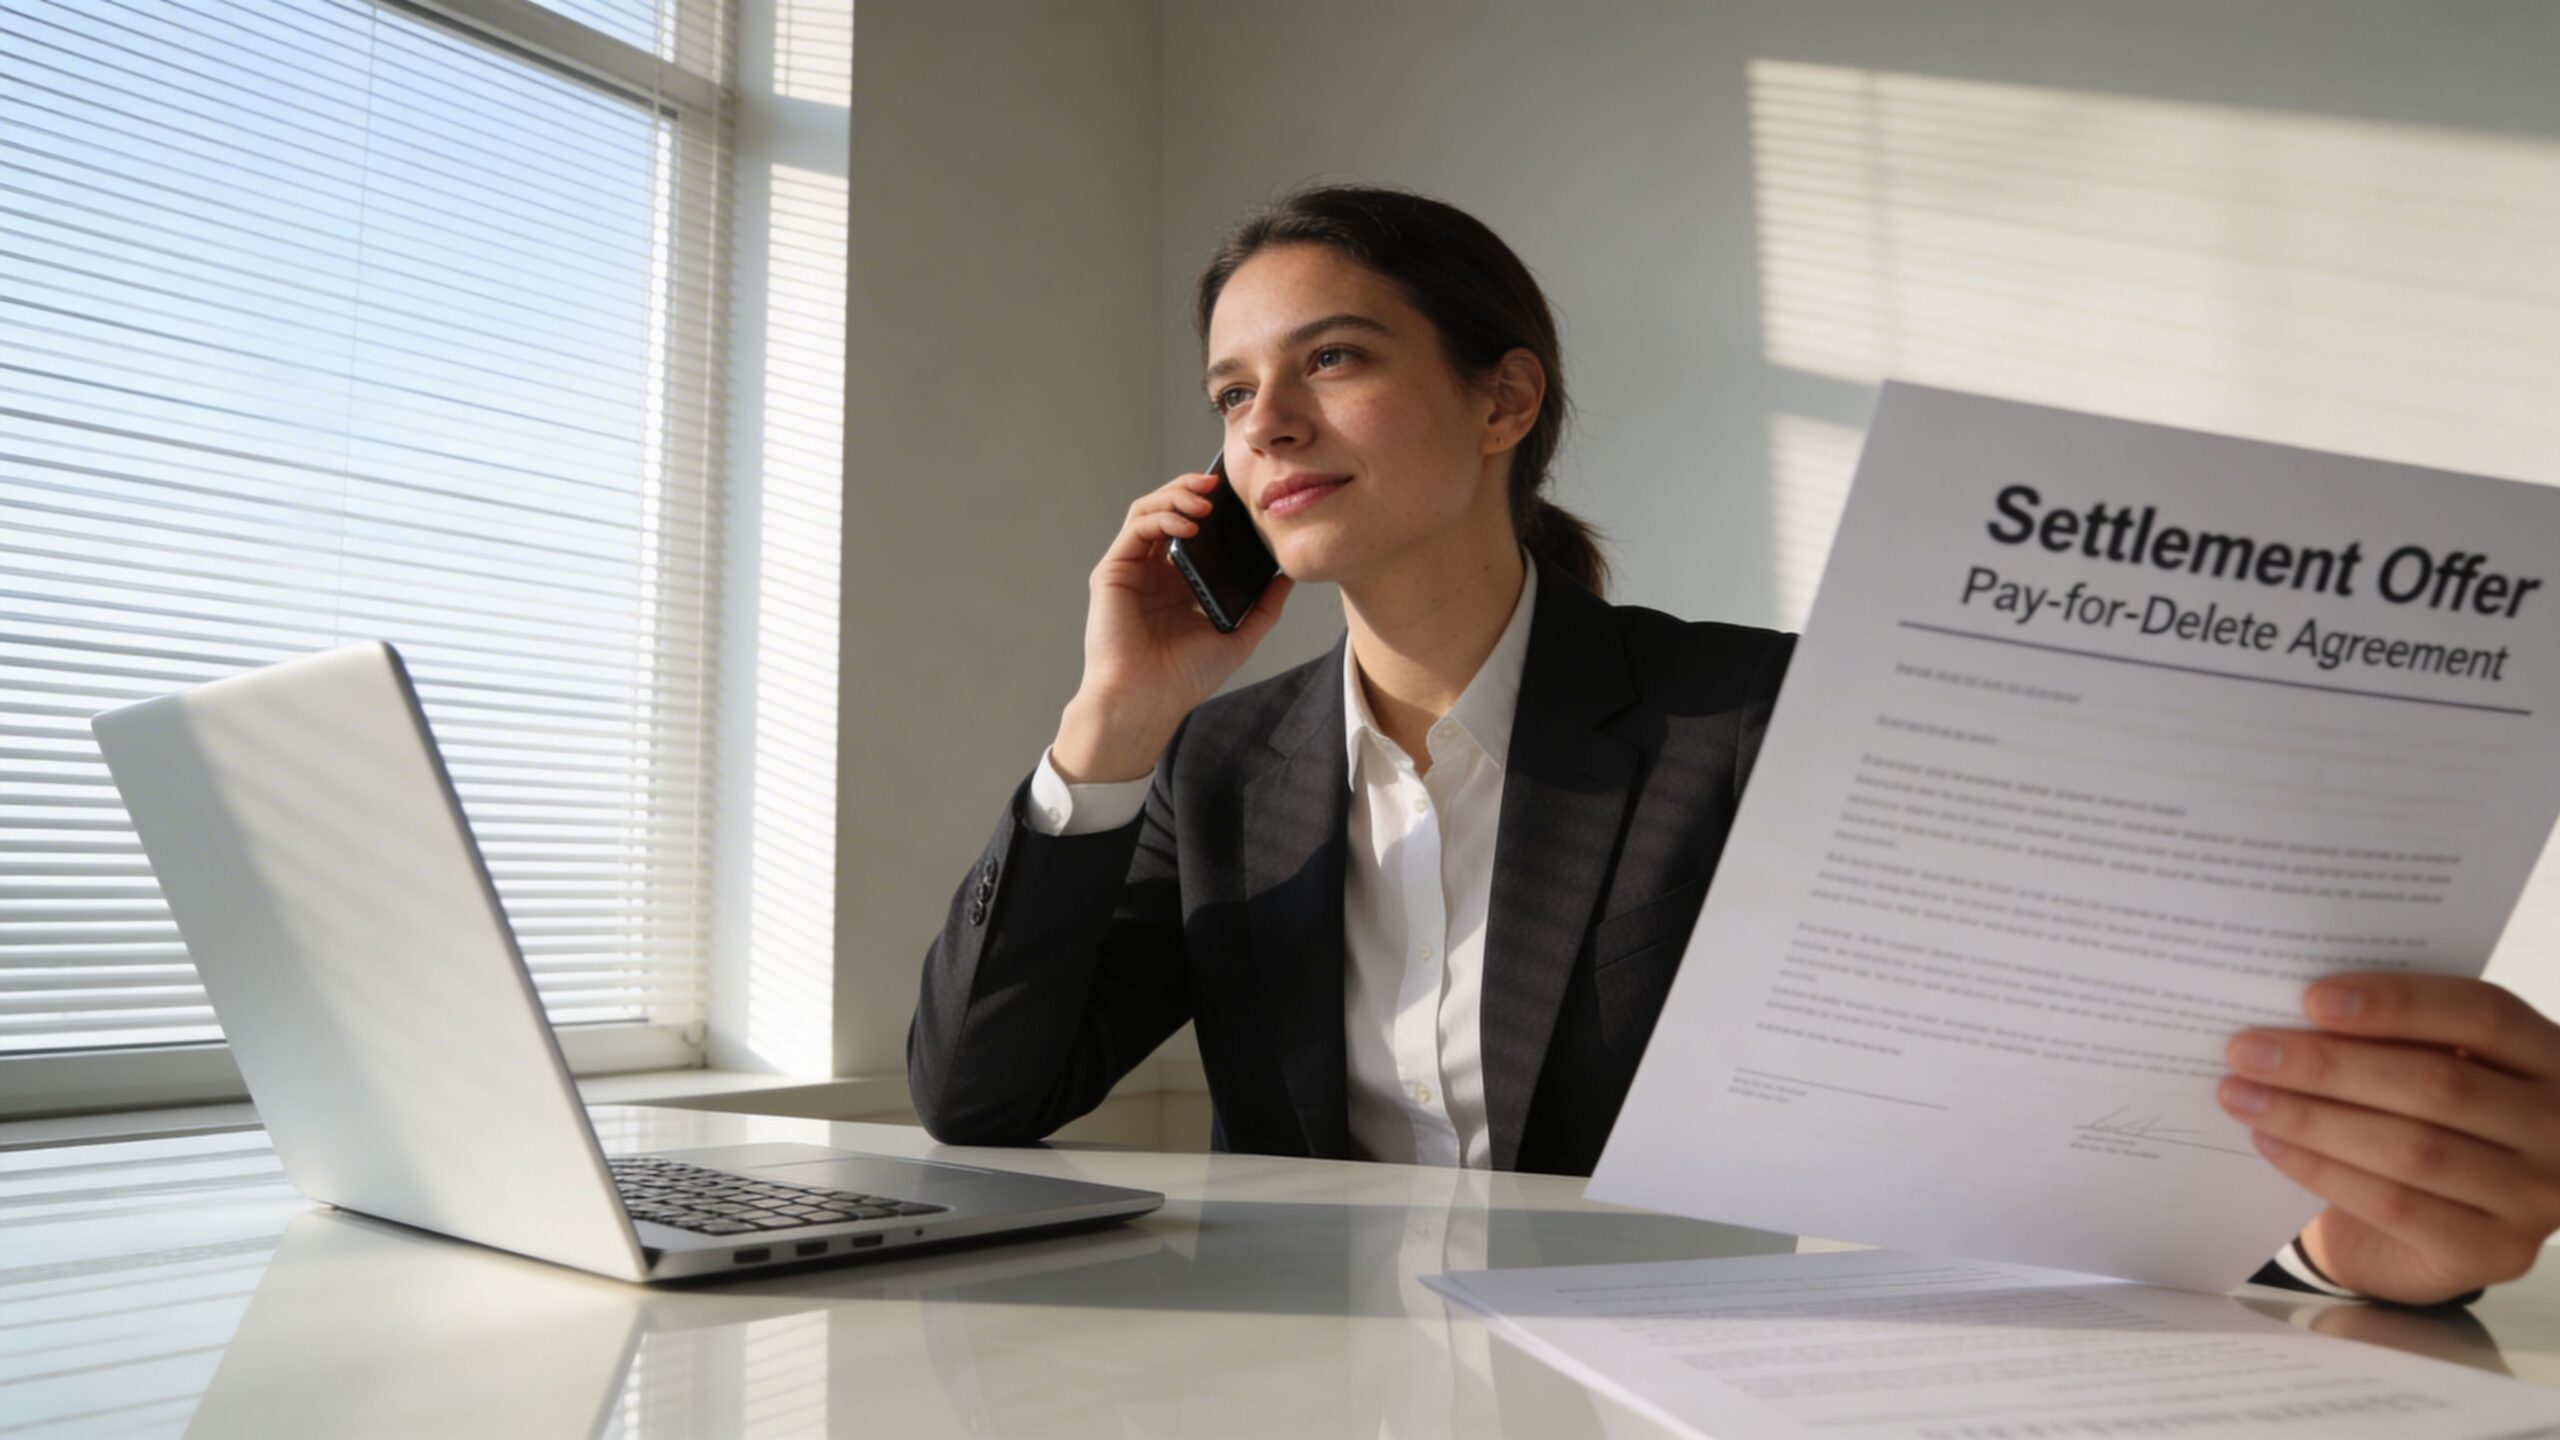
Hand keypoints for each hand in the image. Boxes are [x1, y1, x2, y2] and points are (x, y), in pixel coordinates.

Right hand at [1053, 470, 1295, 781]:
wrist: (1147, 702)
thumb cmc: (1183, 678)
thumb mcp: (1238, 637)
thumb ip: (1264, 607)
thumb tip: (1288, 576)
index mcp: (1179, 582)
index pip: (1193, 527)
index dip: (1213, 506)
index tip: (1239, 496)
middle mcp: (1153, 570)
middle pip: (1169, 509)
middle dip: (1192, 488)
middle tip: (1218, 482)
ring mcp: (1131, 569)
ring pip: (1149, 510)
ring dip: (1176, 495)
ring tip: (1205, 498)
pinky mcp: (1112, 571)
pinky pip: (1136, 528)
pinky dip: (1162, 516)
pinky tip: (1188, 522)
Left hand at [2217, 974, 2559, 1304]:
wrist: (2440, 1225)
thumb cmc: (2429, 1118)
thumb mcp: (2430, 1064)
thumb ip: (2394, 1037)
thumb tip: (2293, 1010)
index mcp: (2552, 1055)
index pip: (2483, 1014)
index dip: (2398, 1002)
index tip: (2311, 998)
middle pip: (2438, 1084)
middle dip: (2328, 1065)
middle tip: (2246, 1050)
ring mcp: (2538, 1195)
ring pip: (2411, 1149)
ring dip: (2311, 1119)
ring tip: (2240, 1095)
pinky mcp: (2496, 1252)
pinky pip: (2395, 1205)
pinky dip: (2322, 1170)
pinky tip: (2270, 1144)